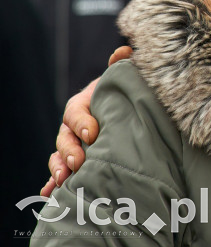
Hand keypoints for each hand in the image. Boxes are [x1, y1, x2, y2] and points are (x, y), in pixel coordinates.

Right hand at [40, 46, 132, 195]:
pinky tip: (49, 195)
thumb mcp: (122, 78)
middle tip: (78, 162)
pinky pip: (61, 173)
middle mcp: (73, 126)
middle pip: (64, 138)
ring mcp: (72, 144)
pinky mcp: (76, 159)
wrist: (124, 106)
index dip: (82, 122)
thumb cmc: (121, 92)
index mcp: (82, 104)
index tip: (93, 133)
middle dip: (69, 151)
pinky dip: (52, 183)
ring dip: (59, 169)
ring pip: (59, 157)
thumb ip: (123, 65)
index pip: (76, 112)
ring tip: (65, 180)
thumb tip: (124, 51)